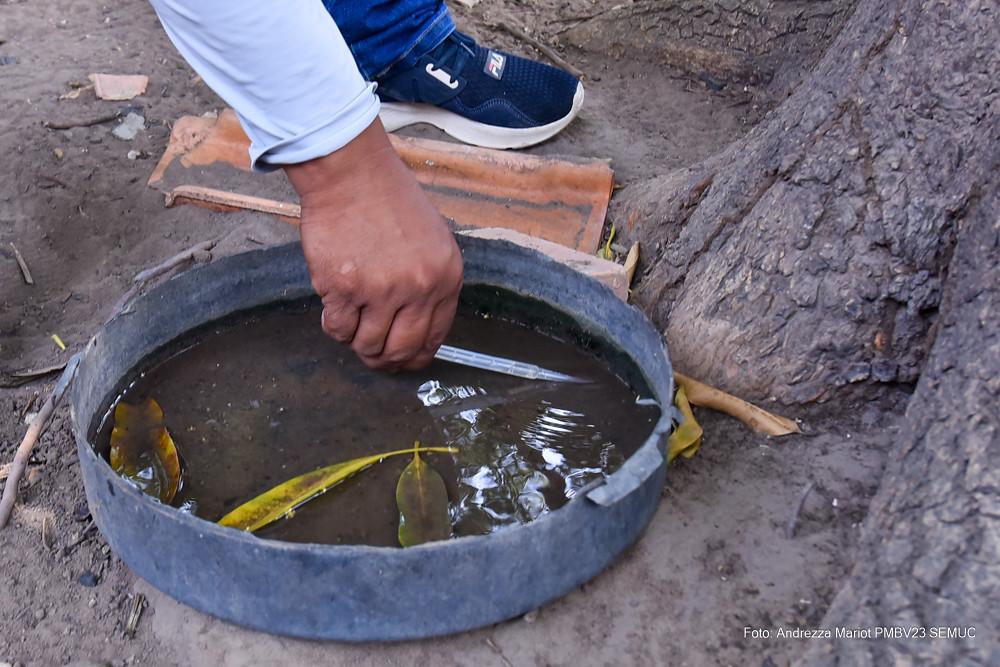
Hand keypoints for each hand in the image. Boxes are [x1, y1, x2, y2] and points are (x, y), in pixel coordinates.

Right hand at [285, 119, 462, 370]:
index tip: (404, 361)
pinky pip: (338, 329)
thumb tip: (417, 326)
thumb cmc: (388, 200)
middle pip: (401, 349)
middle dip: (385, 360)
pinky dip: (334, 327)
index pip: (435, 337)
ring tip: (352, 325)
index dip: (416, 356)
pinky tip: (334, 310)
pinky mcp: (343, 288)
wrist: (352, 173)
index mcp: (445, 277)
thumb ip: (430, 283)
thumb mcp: (432, 240)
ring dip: (357, 342)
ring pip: (368, 345)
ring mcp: (380, 290)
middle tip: (372, 356)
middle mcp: (418, 287)